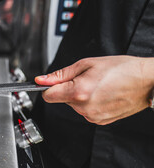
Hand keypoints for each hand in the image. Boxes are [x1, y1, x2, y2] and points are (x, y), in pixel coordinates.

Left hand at [35, 56, 153, 124]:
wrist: (147, 81)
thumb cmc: (121, 69)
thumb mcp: (86, 64)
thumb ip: (61, 74)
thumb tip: (42, 80)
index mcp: (79, 92)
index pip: (48, 96)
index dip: (48, 87)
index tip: (51, 81)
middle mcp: (84, 108)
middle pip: (62, 99)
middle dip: (69, 88)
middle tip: (87, 78)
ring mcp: (93, 117)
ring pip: (74, 105)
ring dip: (80, 95)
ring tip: (98, 85)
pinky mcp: (100, 121)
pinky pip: (85, 110)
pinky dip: (89, 102)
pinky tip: (103, 94)